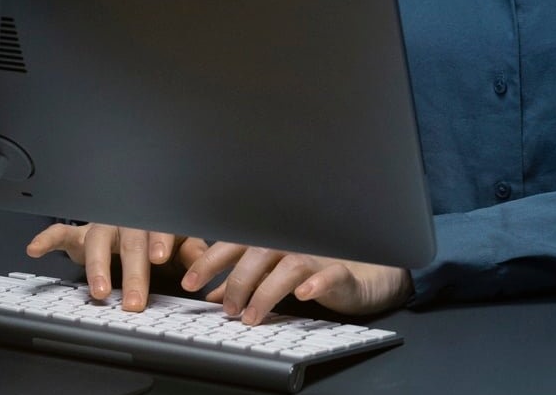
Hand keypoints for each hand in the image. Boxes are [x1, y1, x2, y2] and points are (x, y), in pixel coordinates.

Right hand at [25, 222, 183, 310]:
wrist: (134, 219)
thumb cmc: (157, 236)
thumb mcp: (179, 243)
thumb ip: (190, 251)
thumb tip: (203, 264)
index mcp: (154, 220)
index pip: (159, 227)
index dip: (159, 240)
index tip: (159, 258)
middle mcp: (127, 220)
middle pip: (129, 241)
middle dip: (132, 272)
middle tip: (134, 300)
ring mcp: (102, 226)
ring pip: (96, 240)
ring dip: (97, 266)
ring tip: (99, 291)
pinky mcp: (80, 235)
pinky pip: (60, 233)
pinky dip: (47, 240)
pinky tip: (35, 249)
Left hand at [178, 237, 413, 326]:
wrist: (367, 272)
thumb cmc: (317, 268)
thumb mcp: (275, 275)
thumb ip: (246, 282)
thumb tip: (213, 295)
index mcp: (272, 240)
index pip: (235, 243)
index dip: (210, 260)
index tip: (188, 281)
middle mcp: (292, 242)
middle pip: (258, 252)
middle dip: (237, 280)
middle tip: (227, 309)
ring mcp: (318, 255)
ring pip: (288, 265)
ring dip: (266, 291)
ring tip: (252, 316)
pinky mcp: (341, 272)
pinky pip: (329, 274)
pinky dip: (315, 283)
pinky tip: (302, 294)